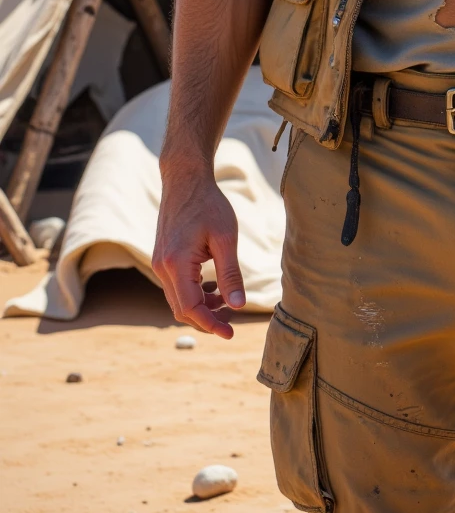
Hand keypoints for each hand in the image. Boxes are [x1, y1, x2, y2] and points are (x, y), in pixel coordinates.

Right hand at [152, 163, 244, 339]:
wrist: (185, 179)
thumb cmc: (208, 204)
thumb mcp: (225, 238)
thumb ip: (230, 274)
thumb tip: (238, 305)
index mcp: (176, 264)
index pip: (190, 307)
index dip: (210, 324)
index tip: (231, 333)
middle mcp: (162, 267)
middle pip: (181, 309)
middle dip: (206, 320)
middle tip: (231, 323)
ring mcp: (159, 263)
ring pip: (178, 299)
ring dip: (201, 307)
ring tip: (226, 303)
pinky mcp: (163, 258)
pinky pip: (176, 286)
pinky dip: (194, 293)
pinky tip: (214, 288)